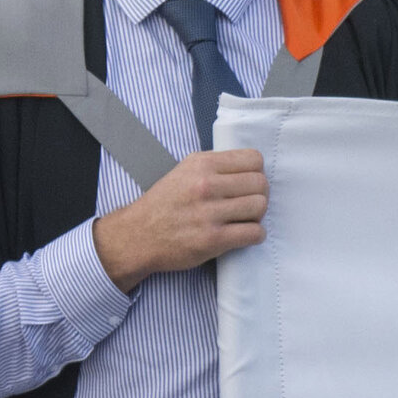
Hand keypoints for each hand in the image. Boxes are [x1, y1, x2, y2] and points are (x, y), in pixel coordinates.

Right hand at [91, 145, 265, 289]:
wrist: (137, 235)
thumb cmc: (165, 204)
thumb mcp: (184, 172)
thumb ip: (215, 167)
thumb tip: (253, 169)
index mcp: (201, 165)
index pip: (254, 159)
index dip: (256, 172)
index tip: (247, 184)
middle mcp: (205, 185)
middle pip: (261, 184)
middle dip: (259, 195)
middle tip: (246, 204)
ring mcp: (209, 213)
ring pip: (260, 207)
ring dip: (257, 216)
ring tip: (243, 220)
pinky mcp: (213, 239)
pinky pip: (255, 233)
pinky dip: (255, 235)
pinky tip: (244, 235)